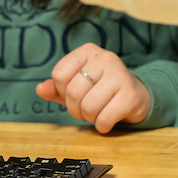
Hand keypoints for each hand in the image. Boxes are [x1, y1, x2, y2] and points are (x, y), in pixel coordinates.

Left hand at [36, 42, 150, 132]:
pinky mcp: (131, 94)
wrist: (137, 96)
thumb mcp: (77, 86)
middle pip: (73, 92)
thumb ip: (56, 88)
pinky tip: (109, 120)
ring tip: (98, 112)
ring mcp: (119, 74)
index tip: (75, 95)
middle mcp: (105, 57)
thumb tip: (40, 89)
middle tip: (86, 109)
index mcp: (88, 51)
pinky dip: (102, 126)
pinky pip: (104, 118)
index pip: (59, 74)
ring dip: (90, 118)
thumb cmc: (102, 90)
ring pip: (88, 107)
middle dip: (75, 109)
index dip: (62, 92)